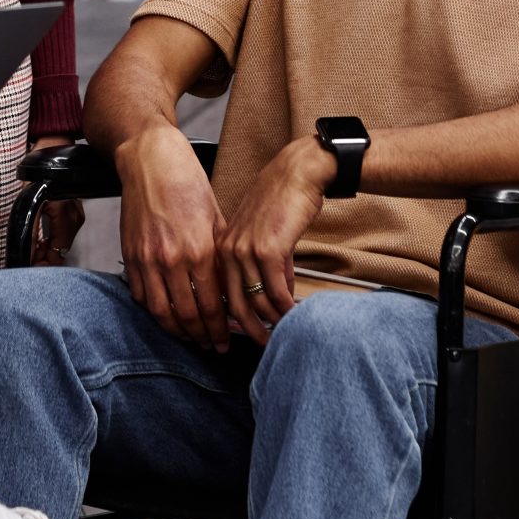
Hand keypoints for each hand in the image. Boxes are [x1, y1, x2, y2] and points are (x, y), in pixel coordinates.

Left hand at [27, 135, 85, 265]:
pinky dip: (50, 241)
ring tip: (30, 255)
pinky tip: (40, 243)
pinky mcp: (73, 211)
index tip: (29, 272)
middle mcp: (75, 219)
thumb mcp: (28, 202)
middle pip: (59, 253)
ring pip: (61, 244)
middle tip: (26, 265)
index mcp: (66, 218)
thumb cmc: (38, 170)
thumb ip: (30, 232)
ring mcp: (76, 215)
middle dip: (42, 261)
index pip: (57, 256)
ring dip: (45, 252)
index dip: (42, 268)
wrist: (51, 148)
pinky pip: (62, 234)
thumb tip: (27, 256)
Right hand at [117, 125, 230, 351]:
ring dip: (176, 331)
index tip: (226, 342)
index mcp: (199, 251)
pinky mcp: (130, 254)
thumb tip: (232, 290)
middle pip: (186, 316)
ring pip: (160, 312)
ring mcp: (147, 259)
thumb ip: (221, 258)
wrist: (151, 160)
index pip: (211, 307)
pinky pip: (140, 294)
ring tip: (189, 338)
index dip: (219, 331)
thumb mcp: (216, 219)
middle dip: (201, 337)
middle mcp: (172, 259)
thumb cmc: (188, 183)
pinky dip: (153, 310)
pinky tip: (166, 314)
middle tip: (211, 347)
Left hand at [218, 139, 331, 346]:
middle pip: (234, 304)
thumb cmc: (283, 199)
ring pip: (256, 300)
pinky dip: (285, 306)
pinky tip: (294, 314)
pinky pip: (275, 290)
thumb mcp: (263, 234)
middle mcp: (228, 250)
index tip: (242, 334)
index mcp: (222, 247)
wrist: (298, 173)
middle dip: (248, 330)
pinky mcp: (268, 250)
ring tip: (282, 333)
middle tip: (263, 345)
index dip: (230, 318)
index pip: (221, 292)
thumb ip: (265, 265)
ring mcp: (246, 251)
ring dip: (271, 321)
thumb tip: (277, 296)